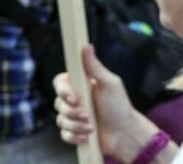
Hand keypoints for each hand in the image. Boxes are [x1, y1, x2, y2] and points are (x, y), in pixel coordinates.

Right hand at [54, 45, 161, 160]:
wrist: (124, 133)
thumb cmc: (119, 106)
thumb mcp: (109, 84)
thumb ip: (95, 67)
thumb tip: (86, 46)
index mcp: (81, 84)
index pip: (60, 82)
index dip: (63, 90)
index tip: (74, 98)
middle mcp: (75, 99)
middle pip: (58, 103)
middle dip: (73, 112)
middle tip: (87, 115)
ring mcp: (73, 116)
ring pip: (61, 120)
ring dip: (76, 125)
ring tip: (91, 127)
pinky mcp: (74, 132)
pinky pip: (64, 135)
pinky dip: (74, 136)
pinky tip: (87, 136)